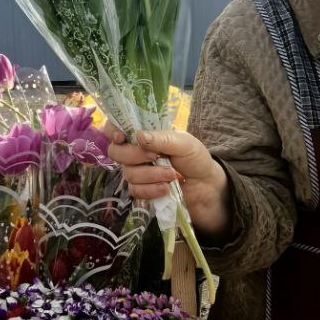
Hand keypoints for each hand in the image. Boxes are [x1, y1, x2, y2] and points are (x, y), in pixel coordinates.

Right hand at [105, 124, 231, 239]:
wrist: (206, 187)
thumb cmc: (195, 159)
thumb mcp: (184, 143)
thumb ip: (162, 138)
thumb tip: (138, 136)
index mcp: (145, 135)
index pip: (116, 128)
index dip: (112, 131)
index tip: (122, 138)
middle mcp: (136, 152)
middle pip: (116, 152)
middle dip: (135, 156)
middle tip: (157, 157)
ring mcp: (138, 172)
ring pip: (128, 174)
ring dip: (151, 175)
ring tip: (173, 175)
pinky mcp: (142, 190)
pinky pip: (135, 191)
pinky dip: (151, 190)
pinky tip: (166, 188)